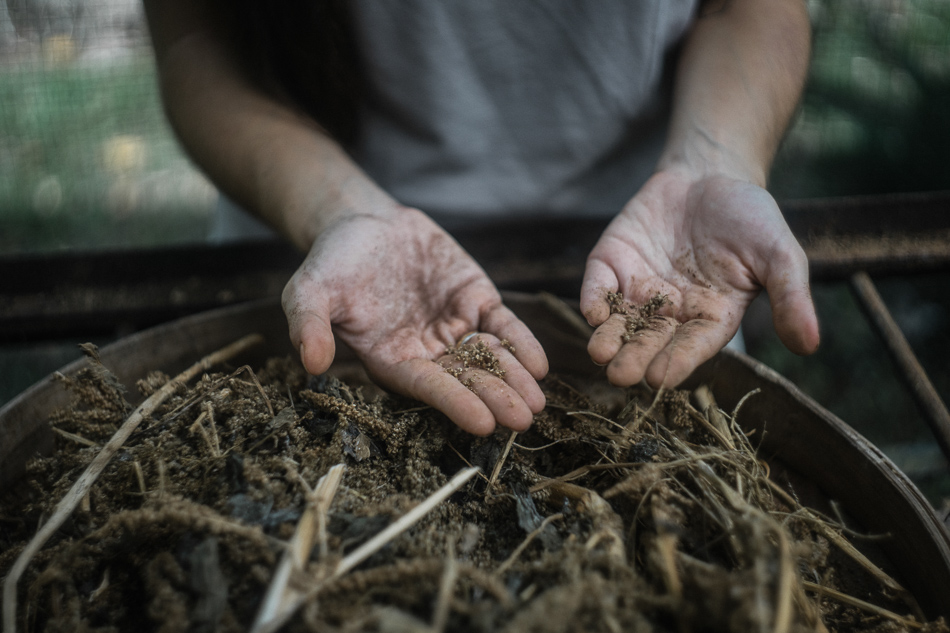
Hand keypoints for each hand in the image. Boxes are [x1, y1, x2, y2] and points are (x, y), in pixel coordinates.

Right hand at [282, 206, 547, 434]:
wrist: (362, 222)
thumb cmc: (332, 262)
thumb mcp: (309, 290)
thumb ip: (310, 325)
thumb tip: (311, 364)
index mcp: (390, 360)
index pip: (427, 387)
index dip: (455, 404)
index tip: (482, 423)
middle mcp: (427, 352)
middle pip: (466, 380)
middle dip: (495, 399)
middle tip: (524, 421)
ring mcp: (454, 327)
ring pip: (490, 358)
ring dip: (515, 380)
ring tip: (538, 403)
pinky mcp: (476, 300)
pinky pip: (503, 325)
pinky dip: (521, 343)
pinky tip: (539, 364)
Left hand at [580, 169, 818, 388]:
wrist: (712, 173)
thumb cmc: (751, 217)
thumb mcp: (779, 253)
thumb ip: (790, 297)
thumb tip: (810, 345)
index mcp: (711, 317)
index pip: (692, 346)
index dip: (677, 362)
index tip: (660, 379)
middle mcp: (670, 311)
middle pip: (650, 341)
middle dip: (634, 358)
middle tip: (619, 376)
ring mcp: (638, 288)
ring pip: (619, 321)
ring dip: (608, 337)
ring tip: (598, 353)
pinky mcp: (613, 263)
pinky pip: (599, 285)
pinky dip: (593, 298)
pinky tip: (592, 311)